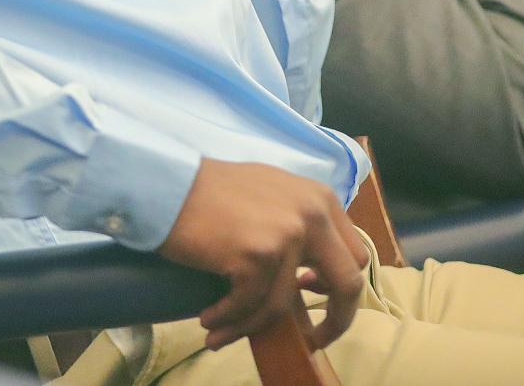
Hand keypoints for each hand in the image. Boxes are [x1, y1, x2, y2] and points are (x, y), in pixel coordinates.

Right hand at [158, 158, 367, 351]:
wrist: (168, 183)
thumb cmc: (211, 189)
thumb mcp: (271, 193)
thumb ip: (298, 220)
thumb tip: (314, 272)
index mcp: (320, 198)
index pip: (355, 255)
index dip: (341, 288)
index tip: (314, 297)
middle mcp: (312, 213)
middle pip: (348, 285)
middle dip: (334, 322)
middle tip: (310, 339)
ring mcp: (286, 234)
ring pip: (284, 305)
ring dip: (250, 324)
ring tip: (220, 329)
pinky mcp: (257, 255)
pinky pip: (249, 306)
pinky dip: (228, 321)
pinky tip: (208, 319)